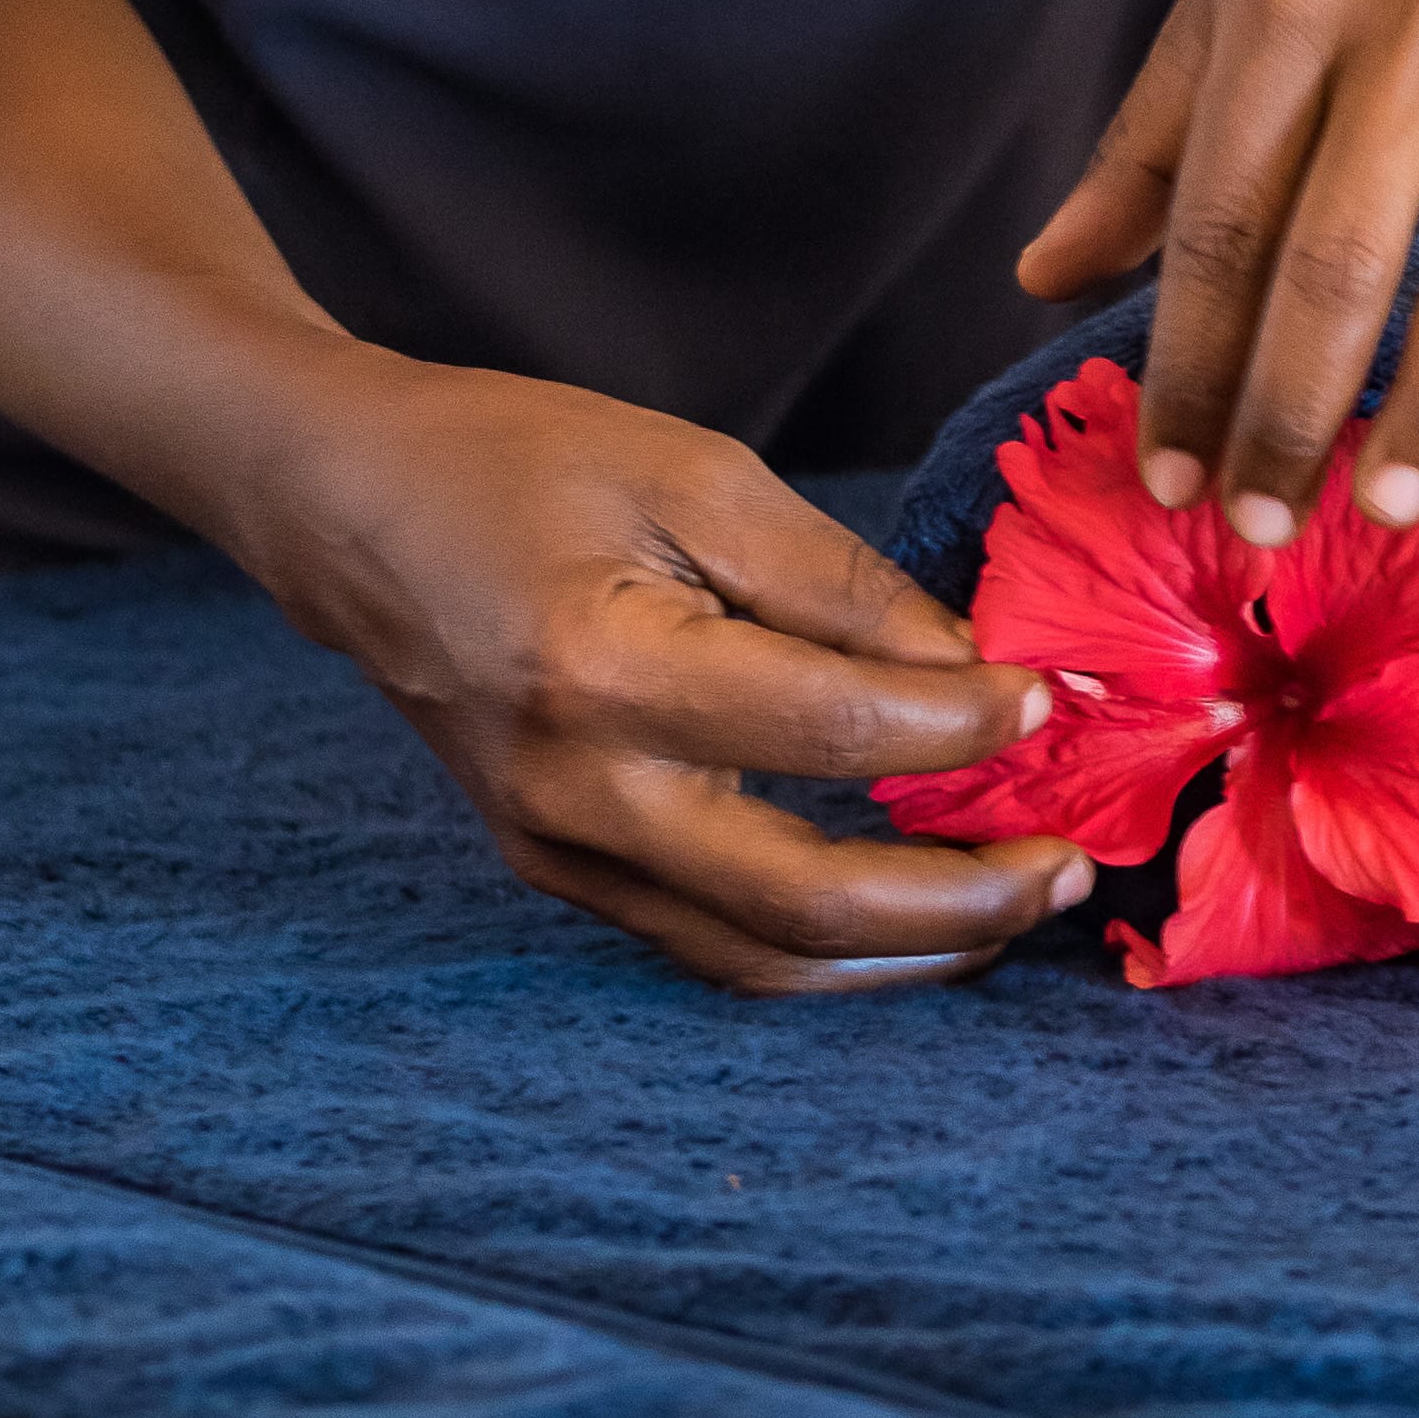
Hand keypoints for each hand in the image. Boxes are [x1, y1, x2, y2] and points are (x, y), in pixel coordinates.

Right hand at [232, 348, 1098, 995]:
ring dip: (905, 950)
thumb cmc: (518, 459)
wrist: (351, 509)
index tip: (1050, 700)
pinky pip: (710, 942)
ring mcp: (556, 851)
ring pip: (761, 958)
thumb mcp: (693, 473)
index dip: (960, 730)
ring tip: (1015, 905)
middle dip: (959, 901)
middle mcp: (575, 791)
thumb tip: (974, 671)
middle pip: (804, 901)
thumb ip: (838, 584)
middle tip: (1068, 866)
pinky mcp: (555, 870)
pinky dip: (823, 943)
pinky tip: (910, 909)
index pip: (831, 735)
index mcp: (603, 669)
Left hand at [1011, 0, 1418, 558]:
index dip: (1186, 363)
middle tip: (1258, 534)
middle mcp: (1405, 34)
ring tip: (1394, 503)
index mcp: (1284, 2)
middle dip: (1291, 414)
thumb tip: (1043, 276)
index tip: (1162, 477)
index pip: (1222, 224)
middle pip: (1339, 261)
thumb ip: (1149, 134)